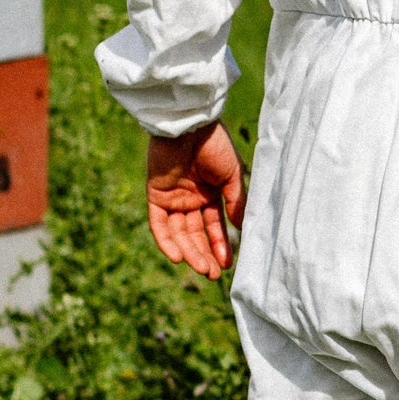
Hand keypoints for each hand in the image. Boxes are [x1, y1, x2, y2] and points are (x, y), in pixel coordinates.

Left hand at [145, 122, 246, 280]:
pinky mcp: (155, 195)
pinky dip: (166, 241)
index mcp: (209, 193)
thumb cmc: (214, 145)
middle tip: (213, 275)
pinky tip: (177, 257)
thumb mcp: (232, 176)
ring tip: (203, 269)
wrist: (190, 124)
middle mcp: (190, 198)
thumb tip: (243, 230)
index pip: (213, 226)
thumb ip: (236, 203)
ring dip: (189, 252)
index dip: (220, 245)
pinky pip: (159, 224)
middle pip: (195, 234)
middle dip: (204, 254)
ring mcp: (172, 198)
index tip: (228, 264)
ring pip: (179, 233)